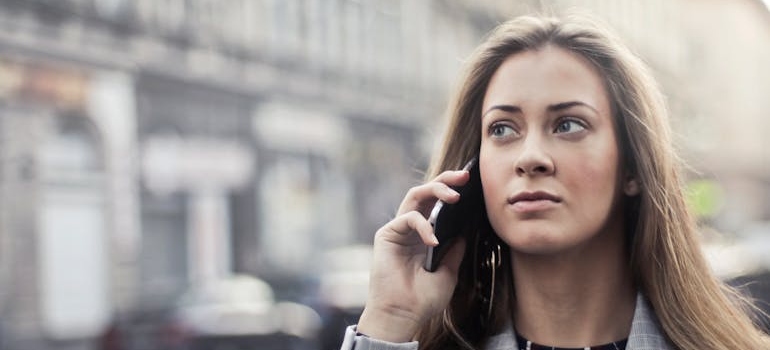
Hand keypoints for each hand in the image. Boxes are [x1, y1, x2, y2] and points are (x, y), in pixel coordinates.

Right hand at [357, 170, 469, 341]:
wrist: (403, 315)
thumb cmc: (423, 299)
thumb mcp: (448, 273)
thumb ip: (454, 251)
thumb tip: (463, 233)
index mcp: (425, 235)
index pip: (438, 204)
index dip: (453, 190)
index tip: (472, 183)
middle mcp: (411, 228)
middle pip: (427, 192)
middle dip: (446, 180)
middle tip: (465, 176)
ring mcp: (399, 229)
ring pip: (416, 195)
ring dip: (436, 189)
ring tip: (455, 195)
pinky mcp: (387, 234)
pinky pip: (408, 218)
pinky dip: (423, 225)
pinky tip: (433, 240)